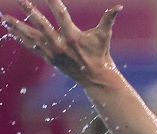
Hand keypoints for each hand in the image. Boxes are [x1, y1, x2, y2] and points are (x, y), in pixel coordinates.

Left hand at [2, 0, 121, 83]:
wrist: (96, 77)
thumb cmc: (100, 54)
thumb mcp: (104, 35)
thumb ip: (109, 19)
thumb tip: (119, 6)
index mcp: (73, 36)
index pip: (61, 13)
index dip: (53, 0)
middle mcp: (60, 44)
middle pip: (41, 24)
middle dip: (29, 10)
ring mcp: (53, 52)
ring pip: (31, 36)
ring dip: (17, 26)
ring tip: (4, 17)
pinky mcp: (49, 58)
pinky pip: (31, 46)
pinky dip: (20, 38)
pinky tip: (10, 30)